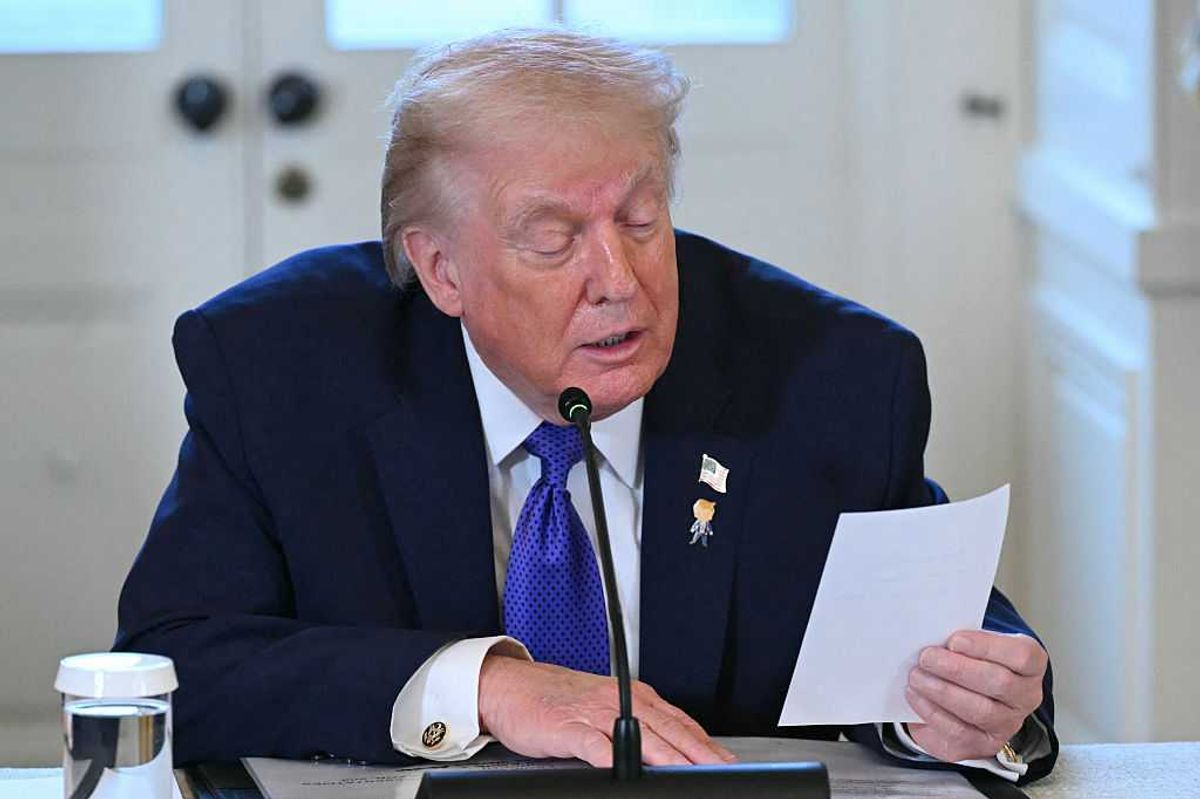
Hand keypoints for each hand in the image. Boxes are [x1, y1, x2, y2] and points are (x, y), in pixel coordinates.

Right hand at [478, 654, 736, 766]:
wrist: (510, 686)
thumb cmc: (556, 699)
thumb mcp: (604, 706)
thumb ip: (636, 726)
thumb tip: (669, 751)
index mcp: (632, 695)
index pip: (678, 722)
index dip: (704, 743)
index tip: (726, 761)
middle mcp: (619, 701)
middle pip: (668, 730)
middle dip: (698, 753)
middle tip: (721, 769)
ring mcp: (594, 714)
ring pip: (640, 737)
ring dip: (668, 757)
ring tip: (689, 773)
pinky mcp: (567, 728)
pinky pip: (595, 745)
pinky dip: (614, 757)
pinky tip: (628, 769)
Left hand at [905, 630, 1046, 762]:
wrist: (970, 694)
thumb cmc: (973, 661)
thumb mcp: (975, 644)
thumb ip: (963, 640)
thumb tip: (933, 637)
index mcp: (1030, 666)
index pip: (1021, 656)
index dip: (986, 647)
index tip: (954, 640)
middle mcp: (1025, 697)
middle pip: (999, 683)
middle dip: (957, 669)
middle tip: (926, 658)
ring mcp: (1008, 724)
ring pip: (980, 710)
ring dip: (942, 692)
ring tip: (916, 676)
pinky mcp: (984, 744)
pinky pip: (959, 732)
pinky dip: (933, 712)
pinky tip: (916, 696)